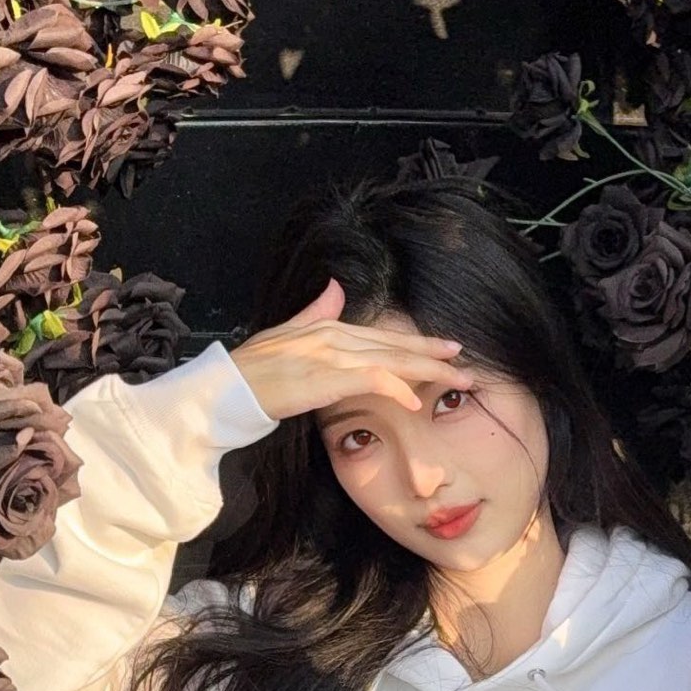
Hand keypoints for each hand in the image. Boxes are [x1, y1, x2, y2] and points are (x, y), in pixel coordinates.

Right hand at [228, 276, 473, 424]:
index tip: (445, 349)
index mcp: (328, 328)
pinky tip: (415, 400)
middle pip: (394, 346)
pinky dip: (395, 388)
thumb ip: (314, 313)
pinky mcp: (324, 377)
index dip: (416, 343)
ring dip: (428, 371)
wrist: (225, 388)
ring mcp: (330, 355)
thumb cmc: (251, 371)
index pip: (382, 336)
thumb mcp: (286, 335)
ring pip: (391, 360)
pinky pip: (369, 380)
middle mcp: (334, 336)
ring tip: (457, 380)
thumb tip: (333, 289)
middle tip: (465, 362)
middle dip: (433, 355)